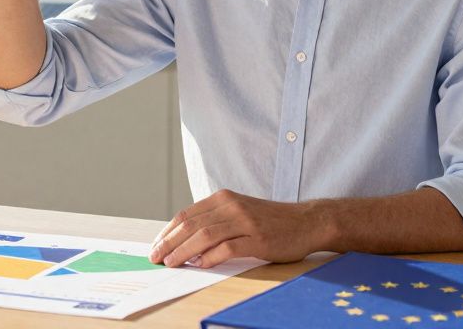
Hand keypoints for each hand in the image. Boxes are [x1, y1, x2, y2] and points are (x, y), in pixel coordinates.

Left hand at [148, 189, 326, 268]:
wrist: (306, 221)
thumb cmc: (270, 220)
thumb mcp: (239, 211)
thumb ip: (215, 221)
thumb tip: (185, 242)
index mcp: (224, 198)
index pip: (186, 214)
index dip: (167, 232)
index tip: (156, 246)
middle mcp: (232, 206)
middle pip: (191, 224)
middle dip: (169, 243)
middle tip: (156, 258)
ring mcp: (245, 221)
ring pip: (204, 236)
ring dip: (183, 252)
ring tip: (171, 263)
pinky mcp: (257, 239)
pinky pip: (227, 248)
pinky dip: (210, 258)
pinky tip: (200, 265)